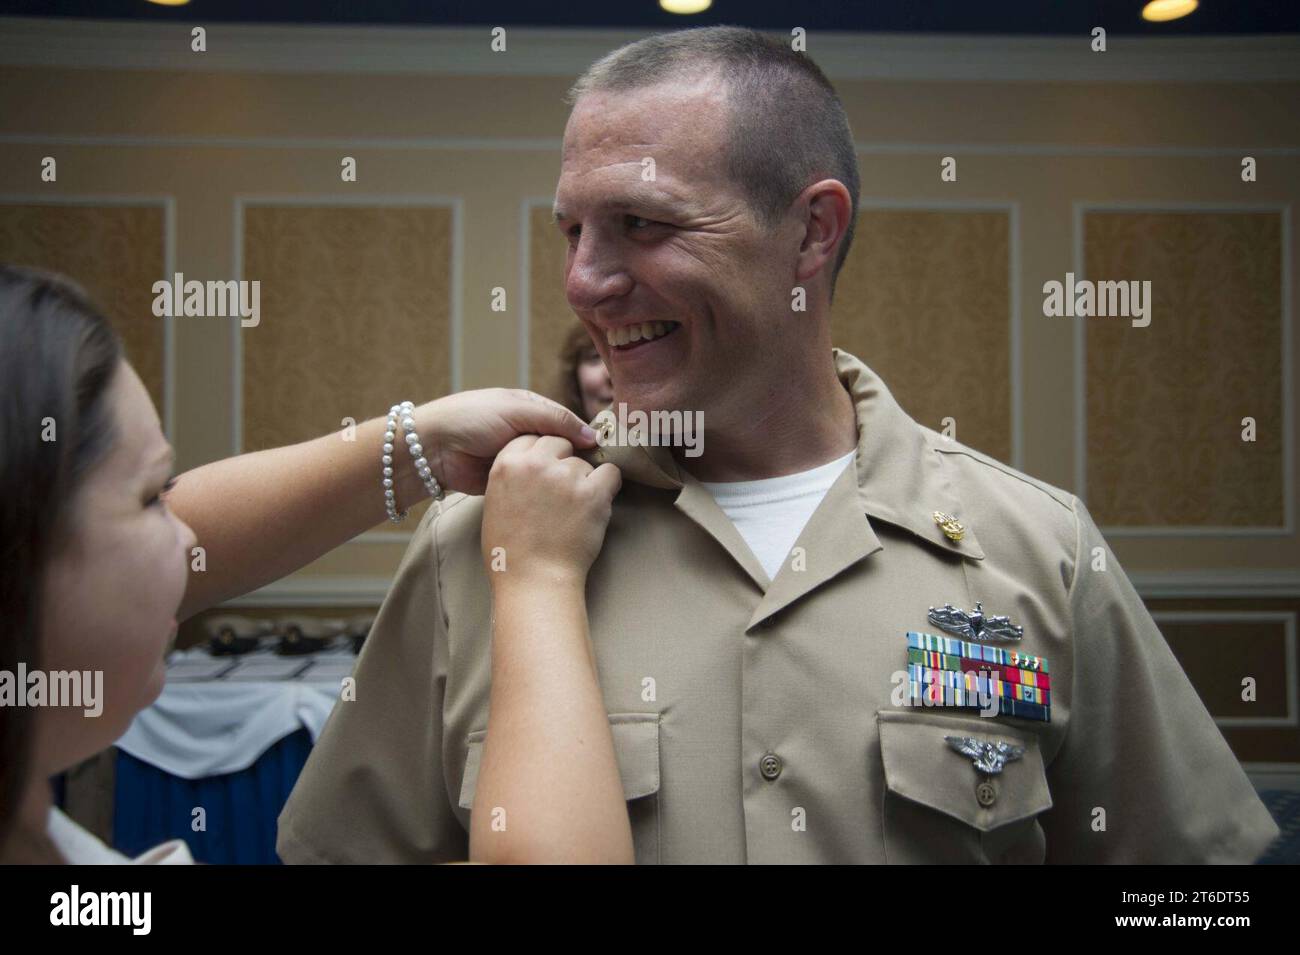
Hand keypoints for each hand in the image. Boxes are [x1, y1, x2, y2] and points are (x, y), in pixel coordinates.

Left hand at [412, 389, 597, 494]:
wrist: (432, 447)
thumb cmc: (472, 418)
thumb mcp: (518, 410)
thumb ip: (556, 421)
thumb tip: (592, 436)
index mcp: (530, 409)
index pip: (566, 423)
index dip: (583, 437)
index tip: (603, 453)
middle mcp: (526, 434)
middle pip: (559, 448)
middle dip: (573, 460)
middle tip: (594, 476)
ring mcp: (517, 459)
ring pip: (547, 469)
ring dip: (558, 478)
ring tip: (580, 490)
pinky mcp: (507, 481)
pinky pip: (531, 485)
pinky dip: (542, 490)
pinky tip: (559, 499)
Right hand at [481, 435, 621, 588]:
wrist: (534, 578)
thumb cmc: (511, 552)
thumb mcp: (495, 504)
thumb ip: (512, 476)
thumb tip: (530, 466)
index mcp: (507, 464)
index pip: (531, 438)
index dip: (542, 453)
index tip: (546, 468)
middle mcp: (536, 464)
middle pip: (559, 443)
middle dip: (563, 461)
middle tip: (562, 489)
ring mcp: (566, 476)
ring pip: (583, 463)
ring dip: (583, 480)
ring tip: (575, 510)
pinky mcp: (592, 492)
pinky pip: (610, 473)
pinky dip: (608, 486)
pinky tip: (598, 502)